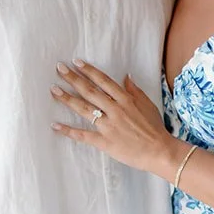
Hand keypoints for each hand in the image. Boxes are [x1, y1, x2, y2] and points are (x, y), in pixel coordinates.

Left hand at [51, 60, 181, 178]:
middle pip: (90, 91)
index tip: (76, 62)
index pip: (104, 81)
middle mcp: (115, 109)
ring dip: (67, 99)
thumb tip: (126, 77)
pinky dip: (68, 130)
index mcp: (126, 99)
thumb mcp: (148, 104)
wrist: (160, 151)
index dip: (89, 71)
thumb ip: (135, 90)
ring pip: (84, 109)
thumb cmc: (155, 128)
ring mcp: (108, 125)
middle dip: (73, 79)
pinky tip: (55, 125)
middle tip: (59, 68)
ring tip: (53, 90)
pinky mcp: (104, 141)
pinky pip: (83, 135)